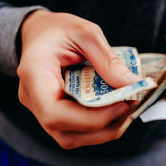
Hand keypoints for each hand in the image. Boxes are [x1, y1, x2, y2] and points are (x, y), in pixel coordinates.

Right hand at [17, 11, 140, 148]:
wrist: (38, 32)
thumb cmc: (58, 28)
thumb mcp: (86, 33)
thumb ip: (108, 60)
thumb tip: (133, 85)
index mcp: (34, 74)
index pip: (54, 113)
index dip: (90, 118)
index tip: (121, 104)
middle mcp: (32, 98)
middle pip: (65, 132)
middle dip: (103, 127)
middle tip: (131, 107)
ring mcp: (39, 109)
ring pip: (70, 137)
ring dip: (102, 131)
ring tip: (126, 109)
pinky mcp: (52, 112)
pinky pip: (73, 129)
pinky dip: (97, 126)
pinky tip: (114, 110)